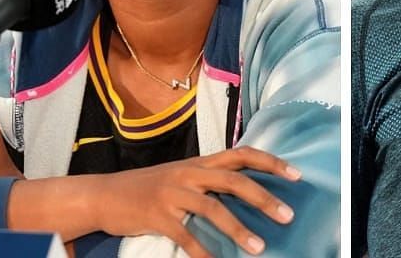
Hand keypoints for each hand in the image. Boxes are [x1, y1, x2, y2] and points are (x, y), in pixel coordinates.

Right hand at [89, 146, 299, 257]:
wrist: (105, 194)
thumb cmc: (148, 188)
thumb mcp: (180, 176)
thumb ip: (208, 179)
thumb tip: (245, 191)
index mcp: (198, 163)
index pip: (240, 154)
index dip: (270, 162)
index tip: (295, 175)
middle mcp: (188, 174)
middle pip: (232, 180)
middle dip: (263, 197)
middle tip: (287, 215)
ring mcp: (171, 193)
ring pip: (212, 208)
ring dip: (238, 229)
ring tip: (259, 248)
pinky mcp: (157, 215)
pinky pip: (185, 236)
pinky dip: (202, 252)